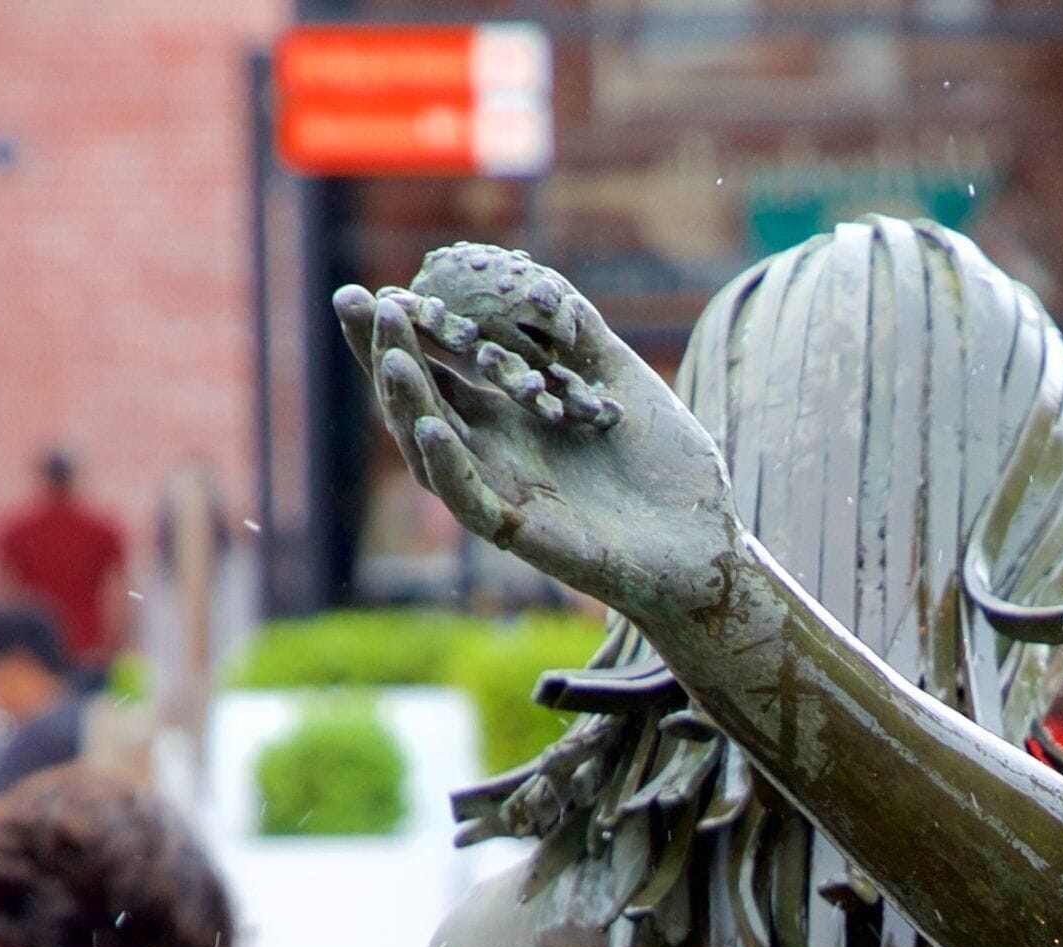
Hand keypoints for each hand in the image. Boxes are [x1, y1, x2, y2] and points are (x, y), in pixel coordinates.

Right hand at [333, 248, 740, 625]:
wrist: (708, 547)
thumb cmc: (668, 473)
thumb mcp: (624, 386)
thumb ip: (582, 338)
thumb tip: (542, 282)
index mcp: (512, 419)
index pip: (444, 368)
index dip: (409, 331)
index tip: (376, 288)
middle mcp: (496, 454)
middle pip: (421, 401)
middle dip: (384, 352)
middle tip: (354, 302)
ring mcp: (504, 494)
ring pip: (434, 449)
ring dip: (409, 404)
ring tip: (391, 355)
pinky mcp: (522, 535)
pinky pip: (472, 501)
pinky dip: (449, 468)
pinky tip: (434, 429)